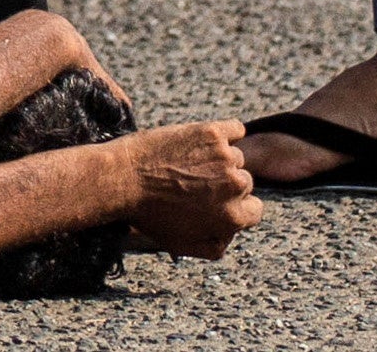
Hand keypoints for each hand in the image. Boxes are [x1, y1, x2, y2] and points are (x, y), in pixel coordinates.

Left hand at [121, 121, 263, 259]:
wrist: (122, 179)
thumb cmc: (149, 215)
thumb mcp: (184, 245)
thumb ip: (217, 246)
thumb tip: (231, 235)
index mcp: (232, 217)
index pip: (254, 210)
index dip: (234, 206)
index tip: (215, 201)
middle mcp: (234, 186)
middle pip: (244, 182)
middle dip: (224, 184)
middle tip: (195, 183)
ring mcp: (224, 156)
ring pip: (235, 157)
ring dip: (219, 160)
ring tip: (189, 165)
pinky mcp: (212, 132)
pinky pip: (235, 129)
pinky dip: (227, 133)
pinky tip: (207, 140)